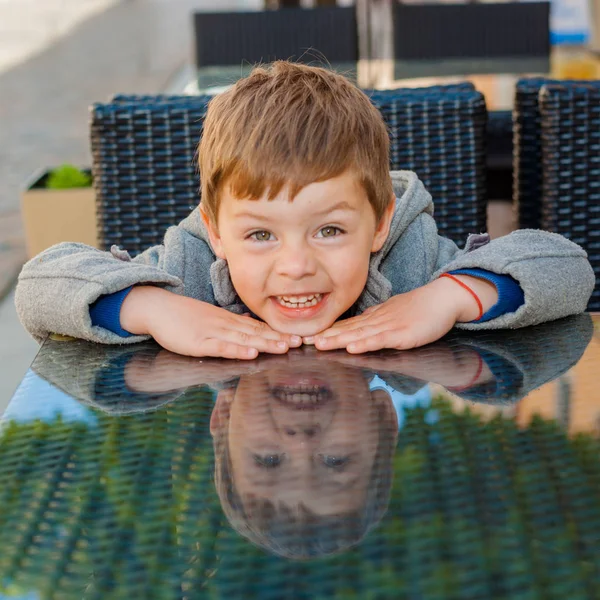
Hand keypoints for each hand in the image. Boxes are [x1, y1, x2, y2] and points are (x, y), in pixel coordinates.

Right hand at [120, 286, 301, 358]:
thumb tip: (250, 329)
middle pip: (257, 332)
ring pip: (244, 338)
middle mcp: (226, 325)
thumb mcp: (211, 320)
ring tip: (285, 347)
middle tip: (302, 342)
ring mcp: (213, 333)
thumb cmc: (184, 317)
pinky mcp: (199, 342)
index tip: (298, 337)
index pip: (258, 327)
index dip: (278, 332)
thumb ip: (231, 326)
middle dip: (279, 338)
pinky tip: (252, 353)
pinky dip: (237, 350)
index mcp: (229, 321)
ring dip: (266, 343)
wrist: (158, 309)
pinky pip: (221, 347)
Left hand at [307, 275, 497, 353]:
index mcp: (374, 317)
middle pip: (347, 329)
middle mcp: (377, 320)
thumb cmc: (420, 308)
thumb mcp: (392, 314)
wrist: (443, 299)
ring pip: (359, 334)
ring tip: (319, 345)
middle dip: (325, 336)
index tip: (307, 336)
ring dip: (338, 340)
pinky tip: (352, 348)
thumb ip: (375, 322)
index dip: (327, 331)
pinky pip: (381, 339)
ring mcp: (389, 326)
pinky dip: (366, 343)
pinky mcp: (403, 334)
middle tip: (302, 342)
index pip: (346, 325)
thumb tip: (356, 330)